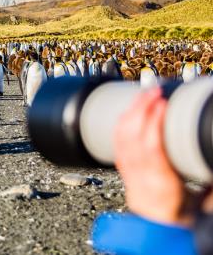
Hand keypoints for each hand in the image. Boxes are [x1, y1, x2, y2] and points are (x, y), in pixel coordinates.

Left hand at [114, 87, 192, 225]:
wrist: (157, 227)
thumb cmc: (180, 211)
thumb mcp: (201, 200)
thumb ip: (209, 181)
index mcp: (162, 184)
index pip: (152, 149)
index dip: (154, 124)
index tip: (162, 104)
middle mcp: (141, 176)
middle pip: (133, 136)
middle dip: (141, 109)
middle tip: (154, 91)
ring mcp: (128, 170)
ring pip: (122, 135)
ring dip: (132, 110)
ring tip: (145, 94)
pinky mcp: (122, 165)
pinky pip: (116, 139)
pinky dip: (123, 120)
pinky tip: (131, 109)